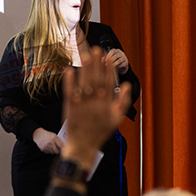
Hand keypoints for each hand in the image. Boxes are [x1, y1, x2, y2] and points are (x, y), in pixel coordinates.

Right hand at [32, 128, 63, 154]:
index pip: (61, 146)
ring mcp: (46, 146)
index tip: (65, 151)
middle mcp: (50, 143)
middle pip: (57, 151)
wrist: (38, 134)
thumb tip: (64, 147)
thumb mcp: (54, 135)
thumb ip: (58, 140)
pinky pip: (48, 153)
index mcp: (54, 138)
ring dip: (53, 151)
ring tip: (51, 147)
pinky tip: (47, 147)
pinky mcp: (43, 149)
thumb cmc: (47, 134)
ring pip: (52, 153)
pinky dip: (48, 151)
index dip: (64, 149)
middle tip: (58, 150)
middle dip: (58, 151)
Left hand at [61, 46, 131, 168]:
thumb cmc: (100, 132)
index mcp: (106, 104)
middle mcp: (95, 102)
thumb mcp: (117, 118)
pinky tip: (69, 70)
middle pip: (95, 80)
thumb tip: (126, 86)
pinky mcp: (70, 107)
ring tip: (85, 56)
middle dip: (96, 64)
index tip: (108, 57)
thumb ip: (123, 102)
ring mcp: (82, 104)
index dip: (108, 69)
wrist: (83, 146)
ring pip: (84, 83)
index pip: (108, 83)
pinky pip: (70, 92)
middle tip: (96, 50)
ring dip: (85, 69)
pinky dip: (69, 81)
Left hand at [102, 48, 130, 74]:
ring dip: (114, 64)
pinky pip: (122, 64)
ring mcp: (124, 58)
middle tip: (106, 64)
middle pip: (116, 55)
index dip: (109, 55)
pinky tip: (115, 68)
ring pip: (119, 60)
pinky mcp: (126, 62)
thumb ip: (106, 58)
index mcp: (117, 50)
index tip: (105, 60)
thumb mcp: (110, 58)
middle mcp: (121, 53)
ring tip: (110, 67)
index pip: (113, 51)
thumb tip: (102, 60)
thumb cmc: (115, 60)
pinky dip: (118, 66)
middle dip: (111, 60)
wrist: (122, 65)